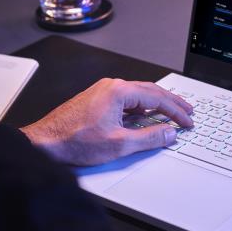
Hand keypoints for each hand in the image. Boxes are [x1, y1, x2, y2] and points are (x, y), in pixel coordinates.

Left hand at [20, 78, 193, 165]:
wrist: (44, 143)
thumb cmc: (74, 141)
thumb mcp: (119, 144)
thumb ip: (149, 138)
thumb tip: (169, 133)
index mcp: (119, 92)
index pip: (158, 98)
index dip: (176, 111)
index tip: (187, 121)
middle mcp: (111, 86)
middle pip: (150, 91)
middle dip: (171, 103)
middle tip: (187, 111)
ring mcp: (102, 91)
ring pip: (138, 94)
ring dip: (156, 104)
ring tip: (171, 112)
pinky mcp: (96, 99)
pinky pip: (126, 99)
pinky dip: (141, 107)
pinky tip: (145, 116)